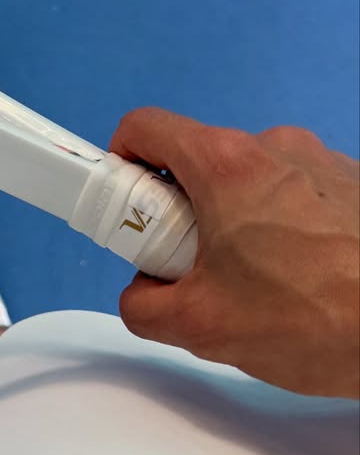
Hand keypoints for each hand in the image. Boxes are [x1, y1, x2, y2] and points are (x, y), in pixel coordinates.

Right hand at [110, 108, 359, 398]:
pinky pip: (297, 198)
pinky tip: (305, 286)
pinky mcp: (356, 188)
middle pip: (197, 163)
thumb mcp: (204, 326)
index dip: (119, 165)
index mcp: (225, 165)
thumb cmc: (324, 317)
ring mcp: (321, 163)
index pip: (144, 128)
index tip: (124, 210)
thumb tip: (142, 295)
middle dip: (181, 216)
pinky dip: (285, 234)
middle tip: (194, 271)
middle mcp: (274, 148)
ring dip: (237, 227)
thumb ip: (146, 305)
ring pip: (250, 184)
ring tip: (260, 289)